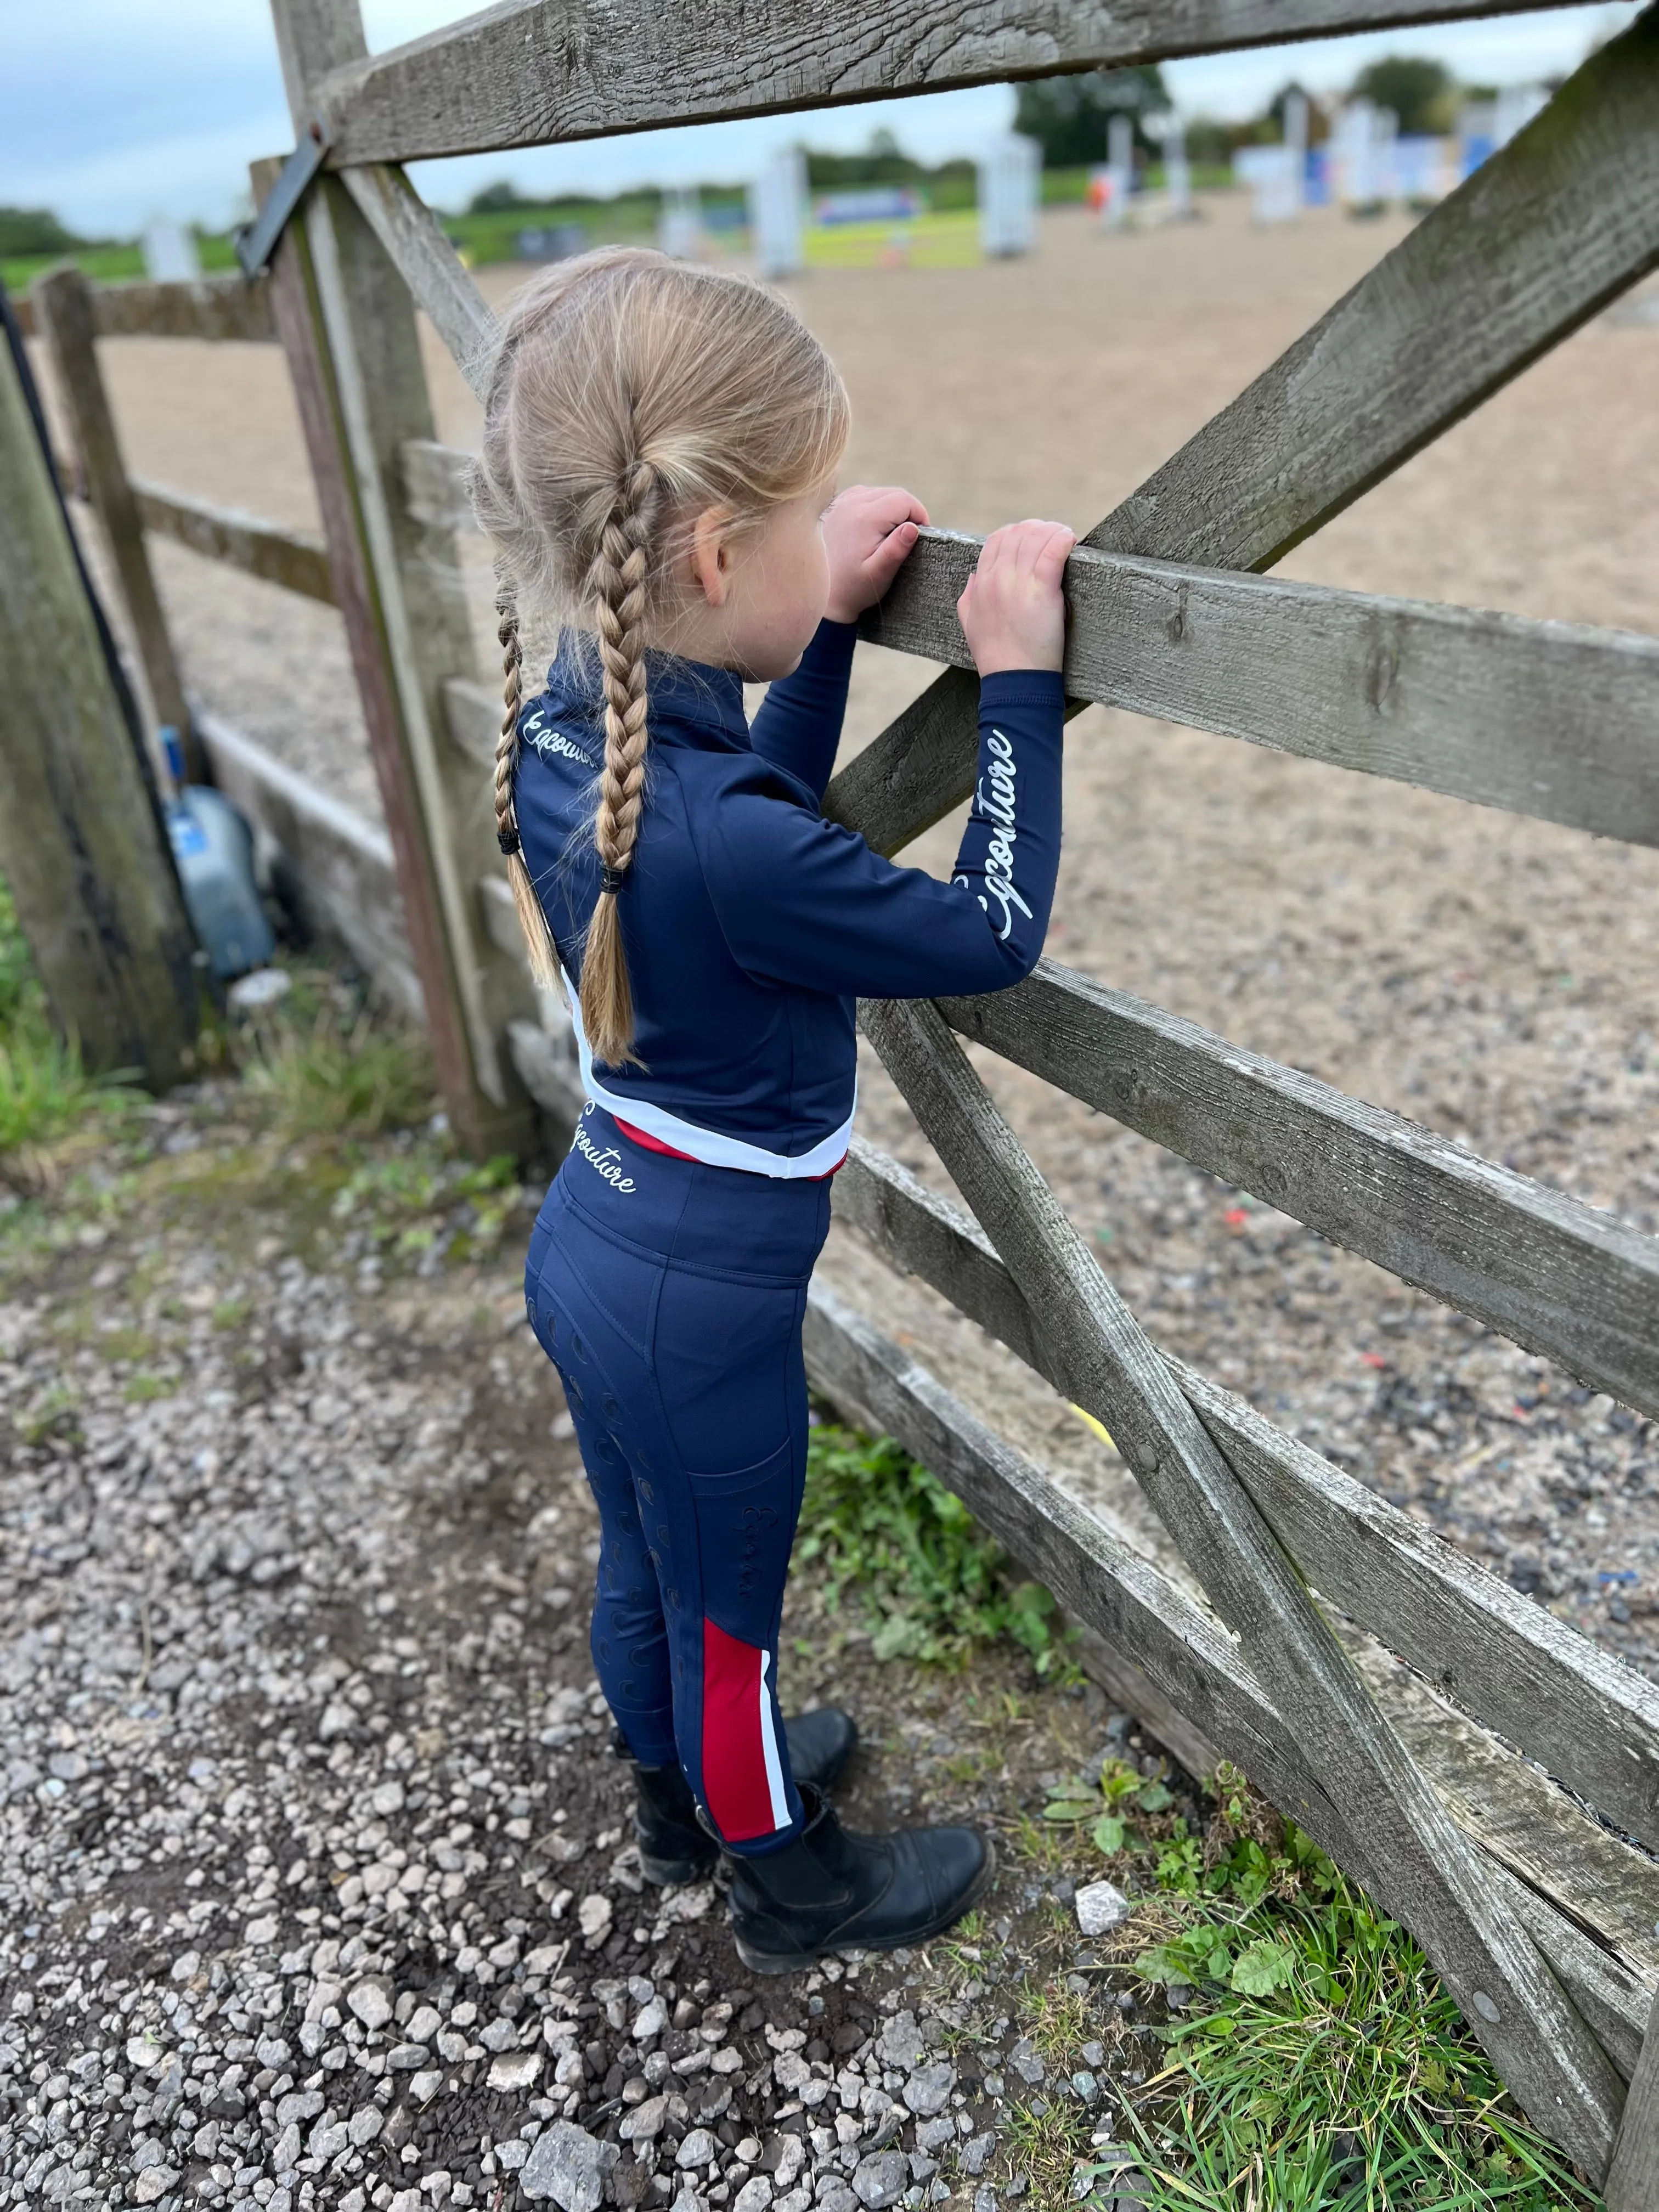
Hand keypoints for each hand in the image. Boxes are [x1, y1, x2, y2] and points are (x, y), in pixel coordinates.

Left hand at [822, 484, 929, 623]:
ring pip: (879, 492)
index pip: (905, 501)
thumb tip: (912, 527)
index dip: (920, 515)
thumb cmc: (854, 588)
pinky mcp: (834, 507)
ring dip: (891, 508)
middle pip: (894, 493)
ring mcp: (840, 503)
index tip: (921, 535)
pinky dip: (874, 505)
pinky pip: (862, 495)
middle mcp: (851, 504)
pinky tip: (874, 525)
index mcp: (865, 518)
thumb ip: (896, 550)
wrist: (824, 595)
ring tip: (891, 533)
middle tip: (909, 536)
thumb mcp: (879, 574)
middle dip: (908, 511)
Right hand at [957, 519, 1075, 675]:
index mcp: (981, 583)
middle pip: (1018, 533)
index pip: (997, 539)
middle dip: (1039, 529)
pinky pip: (1053, 551)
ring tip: (1066, 537)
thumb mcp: (970, 623)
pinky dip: (1063, 540)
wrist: (1014, 679)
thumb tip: (974, 576)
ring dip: (1054, 531)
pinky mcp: (1042, 590)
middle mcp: (998, 577)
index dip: (1018, 533)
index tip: (1034, 539)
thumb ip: (969, 596)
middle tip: (1054, 536)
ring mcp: (1019, 583)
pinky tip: (1071, 541)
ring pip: (1036, 537)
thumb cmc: (996, 656)